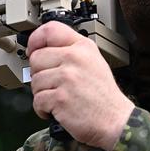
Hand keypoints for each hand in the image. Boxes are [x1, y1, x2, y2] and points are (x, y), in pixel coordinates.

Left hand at [27, 21, 134, 150]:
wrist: (115, 121)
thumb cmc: (103, 96)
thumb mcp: (93, 62)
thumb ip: (70, 51)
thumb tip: (41, 50)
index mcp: (82, 47)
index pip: (50, 30)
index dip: (35, 40)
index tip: (34, 50)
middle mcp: (75, 58)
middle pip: (36, 58)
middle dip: (39, 74)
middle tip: (53, 84)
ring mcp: (67, 78)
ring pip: (35, 81)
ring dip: (42, 94)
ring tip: (59, 98)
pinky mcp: (60, 98)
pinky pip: (37, 100)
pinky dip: (43, 109)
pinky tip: (57, 109)